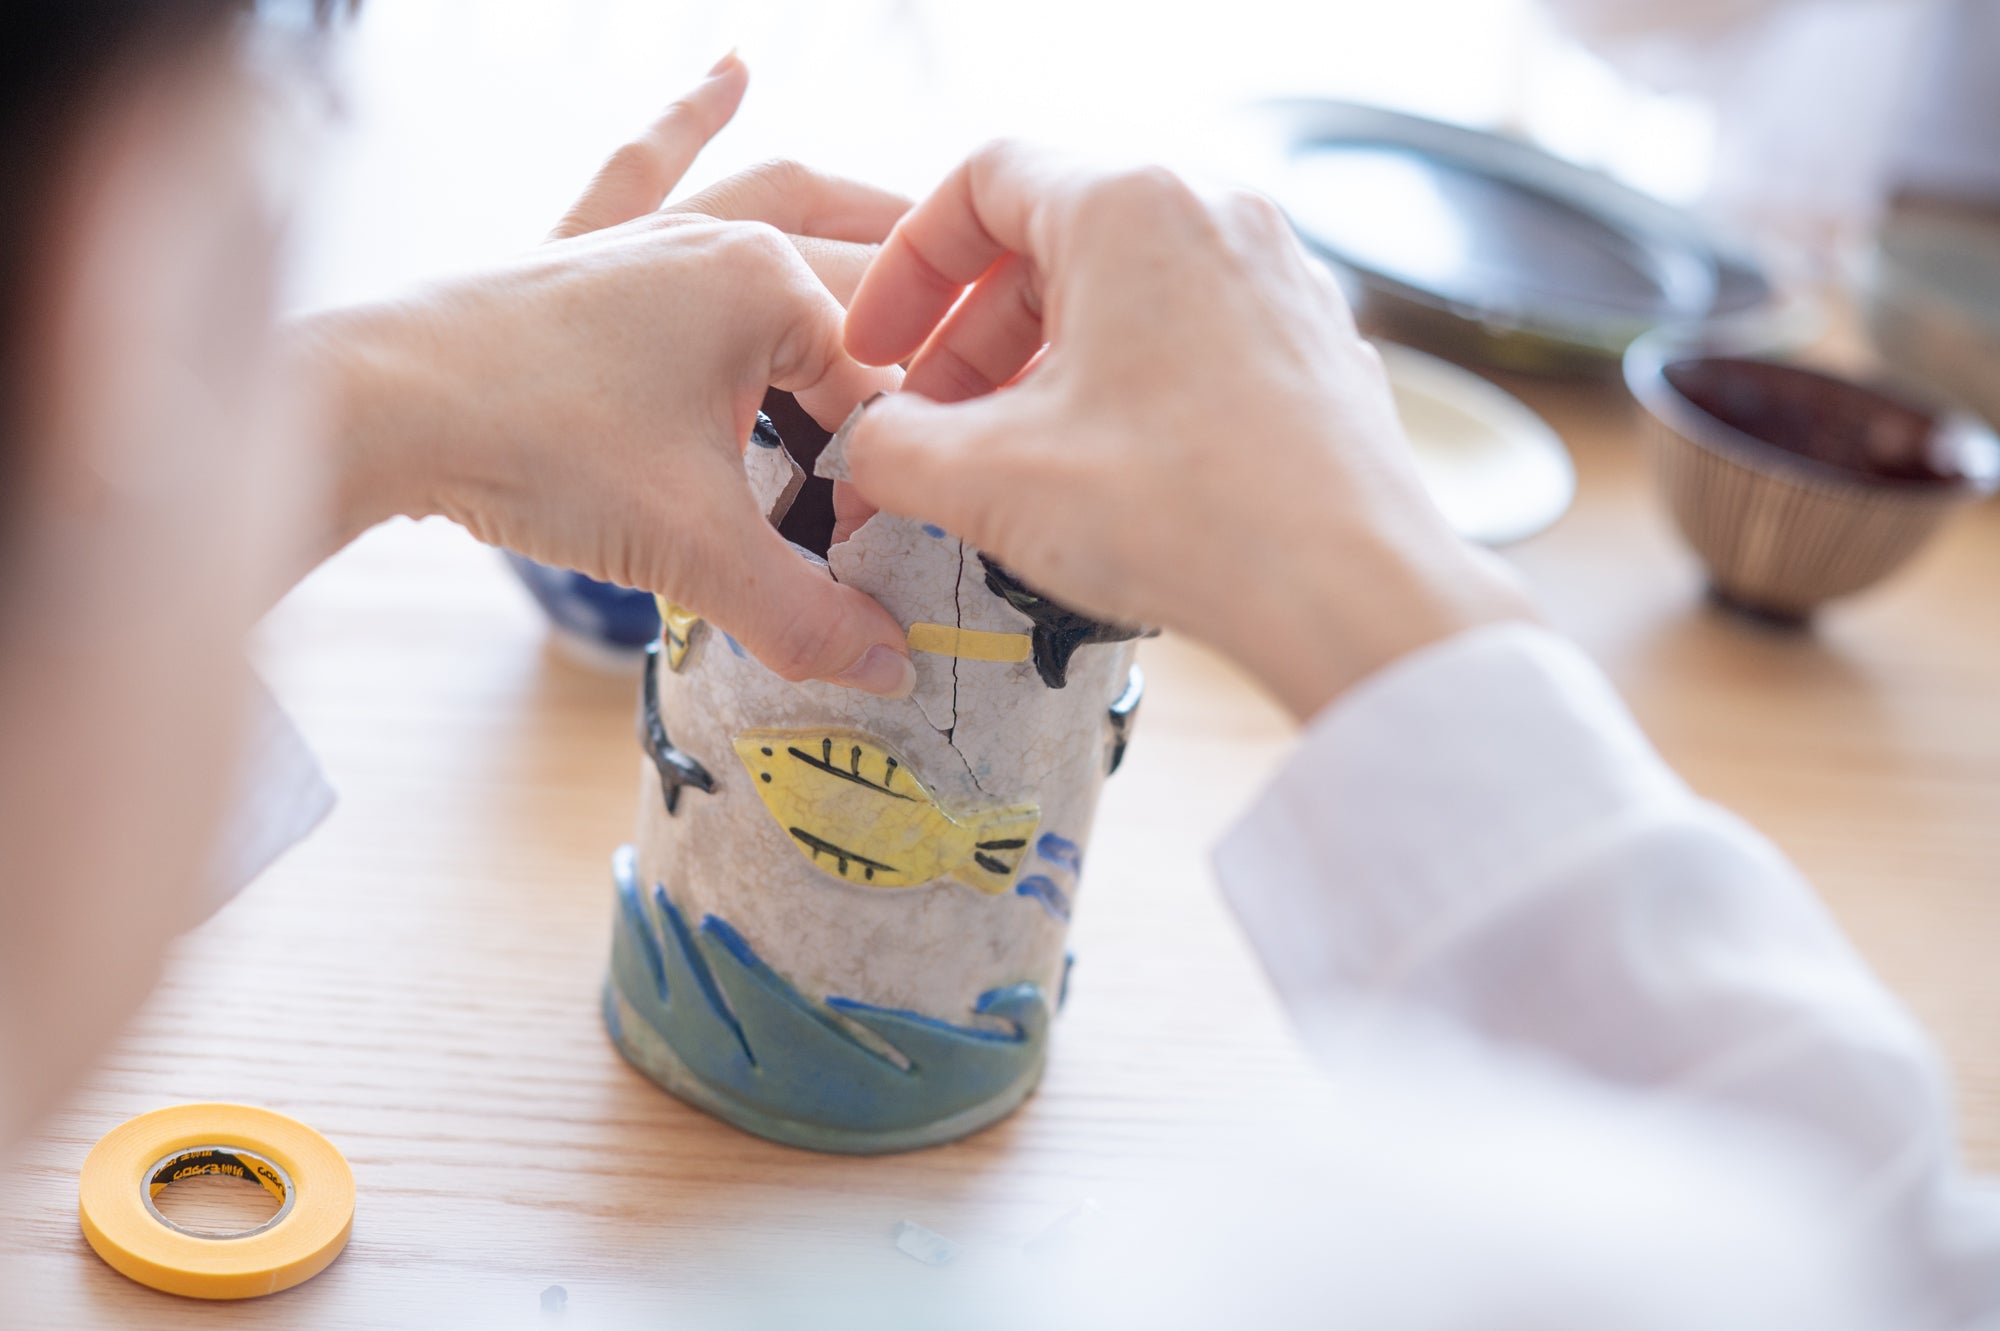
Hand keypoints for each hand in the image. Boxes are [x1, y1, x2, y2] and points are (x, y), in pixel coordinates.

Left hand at [301, 55, 916, 695]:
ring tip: (920, 217)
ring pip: (777, 193)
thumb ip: (806, 614)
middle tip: (981, 371)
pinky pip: (649, 163)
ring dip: (852, 205)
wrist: (379, 408)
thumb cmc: (534, 449)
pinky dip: (692, 114)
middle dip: (920, 326)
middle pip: (854, 274)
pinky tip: (730, 66)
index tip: (913, 518)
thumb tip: (891, 666)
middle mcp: (717, 239)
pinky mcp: (582, 245)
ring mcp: (647, 234)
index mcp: (766, 287)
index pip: (881, 374)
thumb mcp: (694, 549)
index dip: (906, 451)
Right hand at [839, 143, 1532, 717]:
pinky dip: (1124, 387)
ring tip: (1010, 459)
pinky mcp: (1312, 348)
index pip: (982, 182)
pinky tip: (1101, 476)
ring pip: (1124, 294)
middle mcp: (1216, 215)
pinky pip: (1190, 339)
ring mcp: (1277, 279)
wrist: (1352, 590)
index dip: (907, 267)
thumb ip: (892, 449)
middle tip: (933, 423)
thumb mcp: (991, 482)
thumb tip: (873, 447)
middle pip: (1054, 242)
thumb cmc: (1190, 513)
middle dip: (972, 337)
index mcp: (1131, 206)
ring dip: (1043, 368)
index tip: (879, 347)